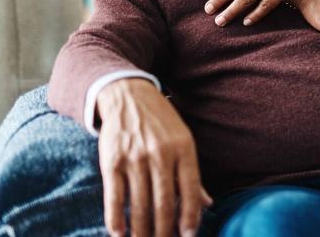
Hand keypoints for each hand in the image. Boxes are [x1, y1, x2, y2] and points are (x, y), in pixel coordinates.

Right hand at [96, 79, 211, 236]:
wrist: (128, 96)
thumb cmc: (161, 123)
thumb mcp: (184, 141)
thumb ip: (192, 174)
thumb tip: (207, 204)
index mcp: (184, 149)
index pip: (191, 190)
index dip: (190, 217)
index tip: (188, 236)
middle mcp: (161, 155)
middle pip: (164, 203)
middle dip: (165, 230)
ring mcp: (135, 158)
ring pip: (140, 204)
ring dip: (142, 230)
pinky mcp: (112, 162)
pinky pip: (115, 197)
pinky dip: (116, 219)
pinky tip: (119, 233)